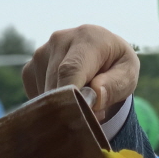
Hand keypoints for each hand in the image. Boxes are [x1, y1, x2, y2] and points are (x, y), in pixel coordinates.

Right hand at [21, 24, 138, 118]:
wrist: (102, 53)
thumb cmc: (117, 66)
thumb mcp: (128, 75)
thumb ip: (115, 85)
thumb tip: (95, 94)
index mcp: (88, 38)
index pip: (71, 70)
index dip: (71, 95)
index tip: (78, 116)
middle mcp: (59, 40)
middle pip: (56, 85)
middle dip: (71, 108)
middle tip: (90, 119)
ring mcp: (41, 53)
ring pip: (45, 94)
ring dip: (62, 108)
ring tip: (83, 103)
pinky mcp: (30, 68)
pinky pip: (37, 97)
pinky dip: (51, 106)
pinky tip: (67, 98)